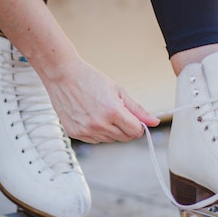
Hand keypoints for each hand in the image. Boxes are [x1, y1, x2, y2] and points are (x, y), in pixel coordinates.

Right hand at [41, 60, 159, 143]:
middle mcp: (99, 124)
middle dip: (126, 127)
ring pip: (110, 140)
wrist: (63, 75)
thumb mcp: (118, 91)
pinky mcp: (76, 134)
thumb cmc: (90, 79)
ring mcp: (86, 131)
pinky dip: (97, 132)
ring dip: (111, 130)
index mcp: (112, 111)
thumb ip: (137, 109)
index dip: (137, 125)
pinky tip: (91, 116)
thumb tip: (154, 122)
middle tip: (116, 111)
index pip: (136, 131)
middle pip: (124, 137)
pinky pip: (95, 140)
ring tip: (101, 111)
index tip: (133, 117)